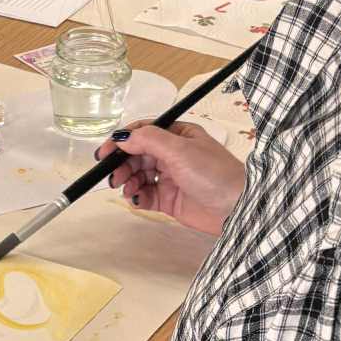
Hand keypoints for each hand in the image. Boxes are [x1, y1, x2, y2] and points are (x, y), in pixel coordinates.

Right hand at [99, 120, 246, 237]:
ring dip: (128, 181)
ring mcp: (171, 177)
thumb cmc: (216, 174)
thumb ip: (148, 139)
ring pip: (139, 176)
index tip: (104, 152)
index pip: (142, 132)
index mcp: (178, 135)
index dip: (122, 140)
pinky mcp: (170, 199)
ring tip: (126, 188)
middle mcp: (173, 155)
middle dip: (122, 164)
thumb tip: (122, 136)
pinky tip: (136, 199)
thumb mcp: (180, 149)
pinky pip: (146, 196)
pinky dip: (137, 197)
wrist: (236, 208)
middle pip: (137, 155)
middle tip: (112, 175)